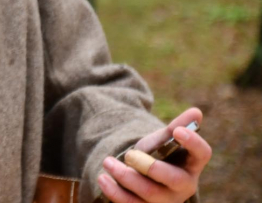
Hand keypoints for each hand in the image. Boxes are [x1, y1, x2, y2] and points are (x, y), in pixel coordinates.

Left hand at [96, 107, 211, 202]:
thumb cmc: (157, 154)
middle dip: (149, 166)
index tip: (177, 130)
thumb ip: (176, 126)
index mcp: (191, 164)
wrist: (139, 174)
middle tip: (128, 154)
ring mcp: (167, 200)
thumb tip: (196, 112)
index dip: (194, 142)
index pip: (202, 153)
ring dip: (125, 177)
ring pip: (149, 193)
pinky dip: (115, 192)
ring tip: (107, 162)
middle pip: (173, 179)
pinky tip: (103, 178)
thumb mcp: (163, 139)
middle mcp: (184, 185)